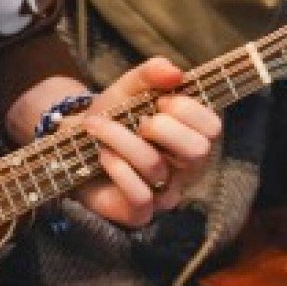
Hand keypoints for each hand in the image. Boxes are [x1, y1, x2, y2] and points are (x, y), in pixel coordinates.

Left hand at [69, 58, 220, 227]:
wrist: (74, 145)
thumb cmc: (114, 117)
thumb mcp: (130, 88)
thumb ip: (151, 73)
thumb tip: (175, 72)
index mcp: (194, 138)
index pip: (212, 127)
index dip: (186, 108)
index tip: (159, 101)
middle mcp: (186, 170)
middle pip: (197, 150)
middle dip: (161, 127)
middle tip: (137, 121)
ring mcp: (165, 194)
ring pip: (156, 166)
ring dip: (120, 139)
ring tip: (98, 128)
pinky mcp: (140, 214)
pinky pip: (140, 195)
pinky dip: (117, 168)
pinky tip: (103, 156)